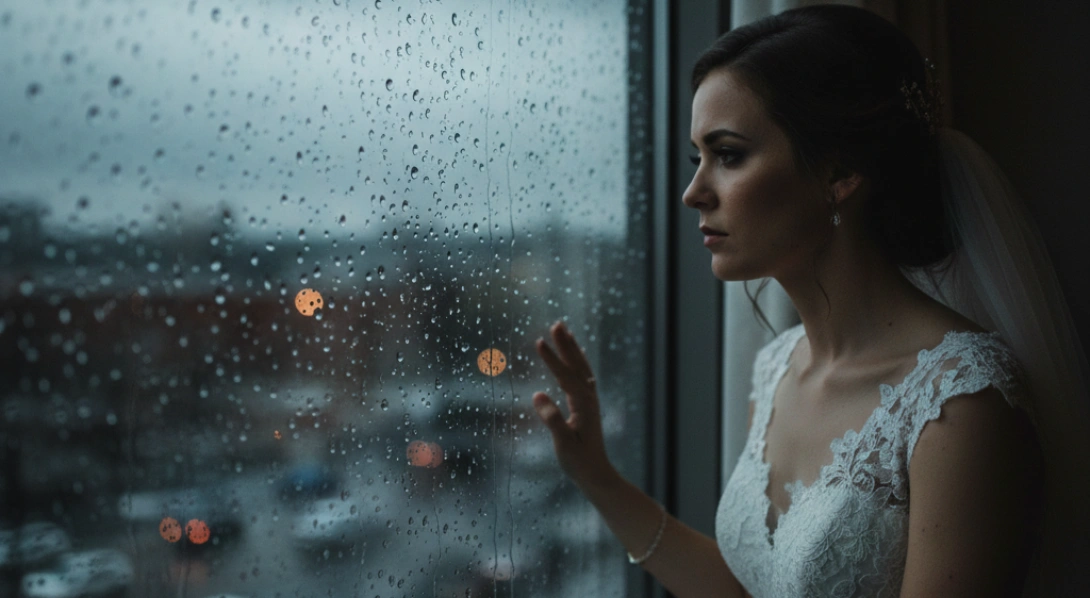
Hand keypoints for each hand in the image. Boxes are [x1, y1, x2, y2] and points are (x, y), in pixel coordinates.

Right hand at [533, 320, 614, 487]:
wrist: (596, 474)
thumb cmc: (578, 461)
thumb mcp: (563, 442)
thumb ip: (552, 418)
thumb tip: (538, 394)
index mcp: (582, 404)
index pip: (565, 375)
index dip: (552, 358)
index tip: (538, 341)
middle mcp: (589, 398)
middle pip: (577, 365)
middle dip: (566, 344)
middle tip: (556, 324)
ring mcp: (590, 401)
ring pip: (581, 368)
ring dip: (572, 349)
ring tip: (564, 331)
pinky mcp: (587, 405)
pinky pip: (582, 376)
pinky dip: (577, 362)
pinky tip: (575, 357)